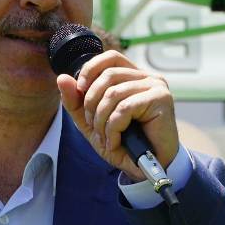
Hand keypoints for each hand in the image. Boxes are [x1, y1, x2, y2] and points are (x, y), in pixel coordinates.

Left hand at [56, 50, 179, 180]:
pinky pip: (125, 108)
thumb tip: (62, 78)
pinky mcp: (162, 99)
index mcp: (132, 77)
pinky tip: (117, 141)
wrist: (145, 167)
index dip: (91, 70)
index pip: (110, 57)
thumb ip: (76, 101)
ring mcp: (156, 87)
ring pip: (114, 93)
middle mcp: (146, 77)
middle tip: (94, 126)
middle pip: (108, 76)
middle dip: (92, 103)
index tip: (81, 90)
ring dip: (102, 120)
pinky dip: (114, 128)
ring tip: (106, 138)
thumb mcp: (92, 122)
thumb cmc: (123, 142)